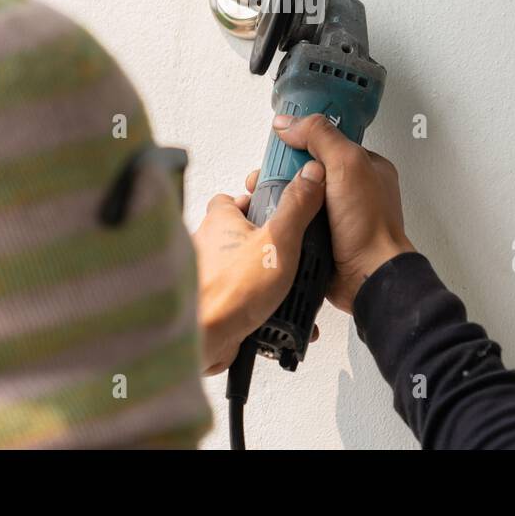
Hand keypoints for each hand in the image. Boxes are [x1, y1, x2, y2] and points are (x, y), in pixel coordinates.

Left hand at [193, 160, 325, 374]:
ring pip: (242, 268)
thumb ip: (295, 207)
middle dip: (267, 245)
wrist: (205, 339)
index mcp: (220, 221)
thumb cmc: (231, 290)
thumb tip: (310, 176)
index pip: (234, 198)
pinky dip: (257, 304)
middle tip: (289, 253)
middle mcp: (209, 244)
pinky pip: (240, 296)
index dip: (257, 200)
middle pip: (241, 234)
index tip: (279, 205)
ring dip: (264, 278)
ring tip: (287, 287)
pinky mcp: (214, 301)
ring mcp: (210, 274)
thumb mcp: (278, 240)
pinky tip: (274, 313)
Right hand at [268, 113, 414, 313]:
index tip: (279, 143)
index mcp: (363, 167)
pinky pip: (294, 221)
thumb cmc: (370, 226)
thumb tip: (288, 122)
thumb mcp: (347, 165)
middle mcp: (349, 190)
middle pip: (305, 169)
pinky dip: (281, 218)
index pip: (326, 141)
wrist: (367, 277)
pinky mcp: (321, 237)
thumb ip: (320, 136)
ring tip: (260, 197)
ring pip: (296, 196)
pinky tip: (269, 217)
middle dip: (281, 171)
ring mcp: (334, 215)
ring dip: (277, 196)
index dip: (301, 139)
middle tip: (264, 176)